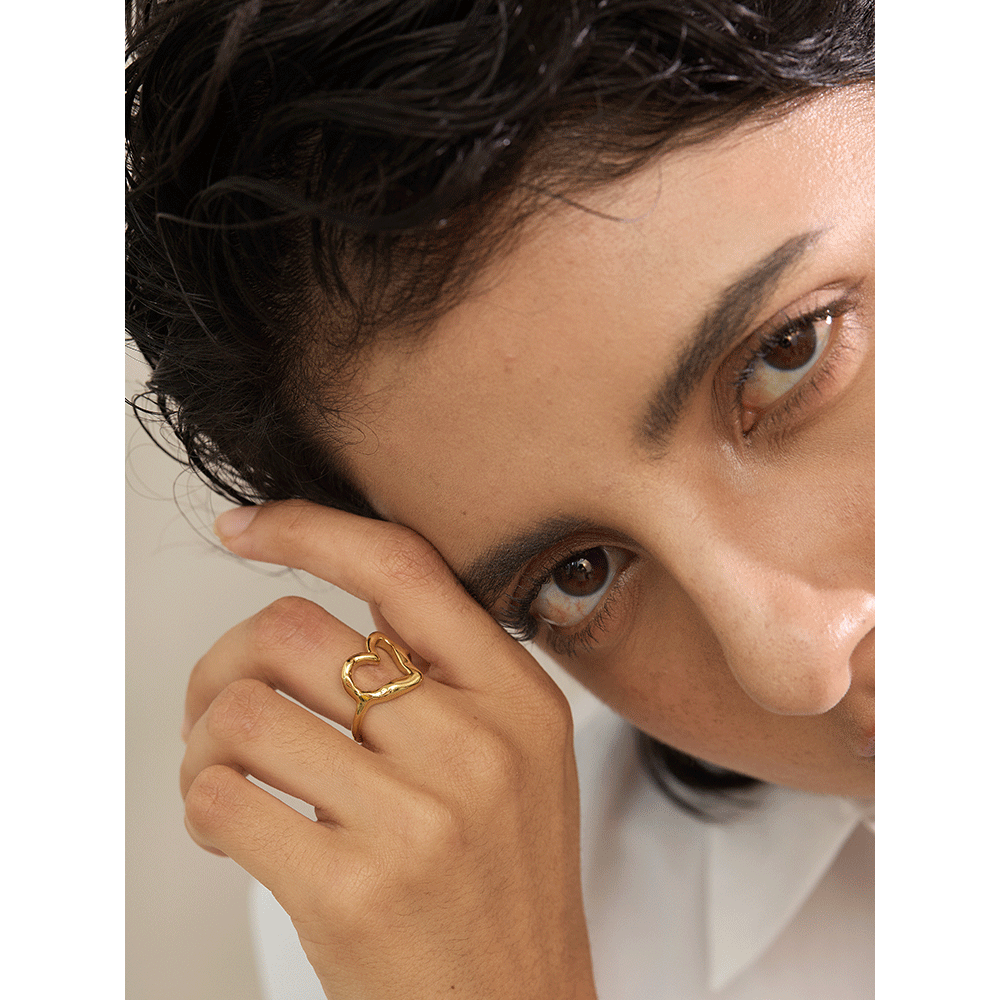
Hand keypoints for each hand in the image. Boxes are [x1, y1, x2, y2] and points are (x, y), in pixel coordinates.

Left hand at [180, 501, 596, 999]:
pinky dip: (201, 804)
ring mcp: (415, 819)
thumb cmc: (506, 888)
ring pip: (244, 711)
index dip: (310, 528)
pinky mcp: (349, 889)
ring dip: (206, 741)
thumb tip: (329, 608)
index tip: (249, 526)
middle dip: (229, 659)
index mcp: (519, 699)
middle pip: (296, 632)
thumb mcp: (518, 760)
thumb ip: (450, 677)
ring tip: (229, 775)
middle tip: (223, 699)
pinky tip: (232, 827)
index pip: (403, 568)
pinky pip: (221, 796)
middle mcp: (474, 745)